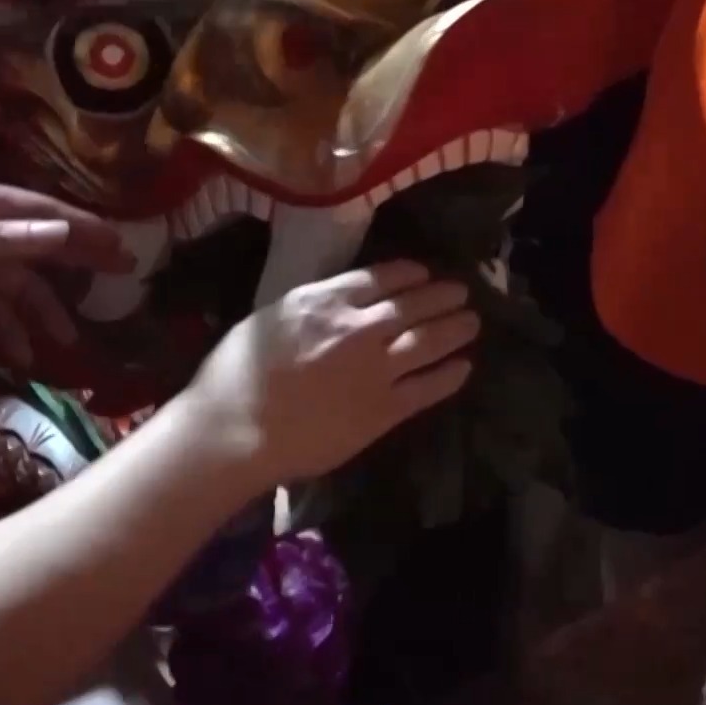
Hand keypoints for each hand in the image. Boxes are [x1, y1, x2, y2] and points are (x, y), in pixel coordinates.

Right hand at [187, 261, 479, 482]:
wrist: (236, 430)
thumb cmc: (234, 376)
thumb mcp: (269, 319)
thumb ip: (309, 310)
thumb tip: (334, 307)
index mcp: (325, 301)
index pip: (381, 278)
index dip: (409, 274)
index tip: (424, 274)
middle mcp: (359, 327)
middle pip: (413, 305)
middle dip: (442, 296)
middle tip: (462, 293)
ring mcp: (376, 369)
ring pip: (428, 341)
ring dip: (455, 329)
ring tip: (472, 322)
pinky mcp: (384, 410)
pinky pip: (428, 388)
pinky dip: (449, 375)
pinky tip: (463, 367)